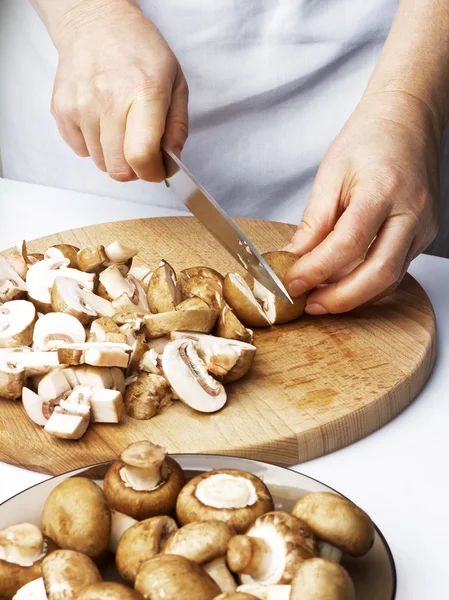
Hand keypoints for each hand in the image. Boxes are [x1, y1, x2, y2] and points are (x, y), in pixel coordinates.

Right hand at [51, 1, 187, 181]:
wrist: (95, 23)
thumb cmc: (139, 51)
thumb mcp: (175, 81)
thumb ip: (177, 126)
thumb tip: (170, 162)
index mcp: (144, 91)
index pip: (141, 154)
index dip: (151, 173)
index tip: (156, 170)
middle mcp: (108, 99)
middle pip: (119, 168)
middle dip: (135, 170)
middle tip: (141, 152)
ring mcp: (81, 105)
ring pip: (100, 163)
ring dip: (114, 156)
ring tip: (120, 128)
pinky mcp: (61, 109)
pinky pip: (80, 151)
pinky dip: (93, 146)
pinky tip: (101, 122)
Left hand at [284, 92, 439, 313]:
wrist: (406, 120)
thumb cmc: (368, 139)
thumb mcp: (330, 174)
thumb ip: (314, 221)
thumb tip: (294, 258)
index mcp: (383, 189)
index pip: (348, 243)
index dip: (317, 270)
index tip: (292, 283)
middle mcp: (411, 211)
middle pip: (379, 272)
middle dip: (341, 298)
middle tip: (311, 305)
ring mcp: (423, 226)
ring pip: (391, 278)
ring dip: (354, 296)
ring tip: (322, 298)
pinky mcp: (424, 235)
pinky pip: (397, 270)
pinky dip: (369, 284)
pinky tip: (345, 285)